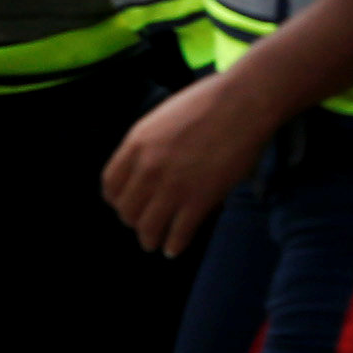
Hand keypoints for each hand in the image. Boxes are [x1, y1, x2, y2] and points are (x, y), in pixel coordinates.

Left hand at [103, 70, 271, 256]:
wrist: (241, 104)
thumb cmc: (206, 104)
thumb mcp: (161, 119)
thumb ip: (148, 145)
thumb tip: (143, 166)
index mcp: (135, 144)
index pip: (110, 184)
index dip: (116, 199)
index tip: (123, 205)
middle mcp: (148, 168)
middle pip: (127, 209)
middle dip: (133, 221)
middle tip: (142, 225)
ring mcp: (173, 186)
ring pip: (148, 227)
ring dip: (149, 239)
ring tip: (153, 244)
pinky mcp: (199, 199)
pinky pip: (178, 233)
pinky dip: (174, 245)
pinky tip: (174, 249)